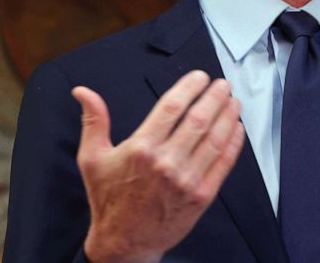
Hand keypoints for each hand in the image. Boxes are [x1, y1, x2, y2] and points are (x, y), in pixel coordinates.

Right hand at [72, 71, 245, 262]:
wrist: (123, 243)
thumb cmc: (108, 200)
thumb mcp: (92, 158)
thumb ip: (93, 121)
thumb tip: (82, 92)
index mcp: (141, 148)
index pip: (172, 106)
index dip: (189, 87)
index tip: (199, 77)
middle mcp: (166, 162)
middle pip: (198, 119)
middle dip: (214, 97)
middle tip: (222, 84)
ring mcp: (186, 180)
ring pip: (214, 139)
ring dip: (227, 116)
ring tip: (233, 101)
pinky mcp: (201, 197)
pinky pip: (223, 164)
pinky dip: (233, 144)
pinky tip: (237, 129)